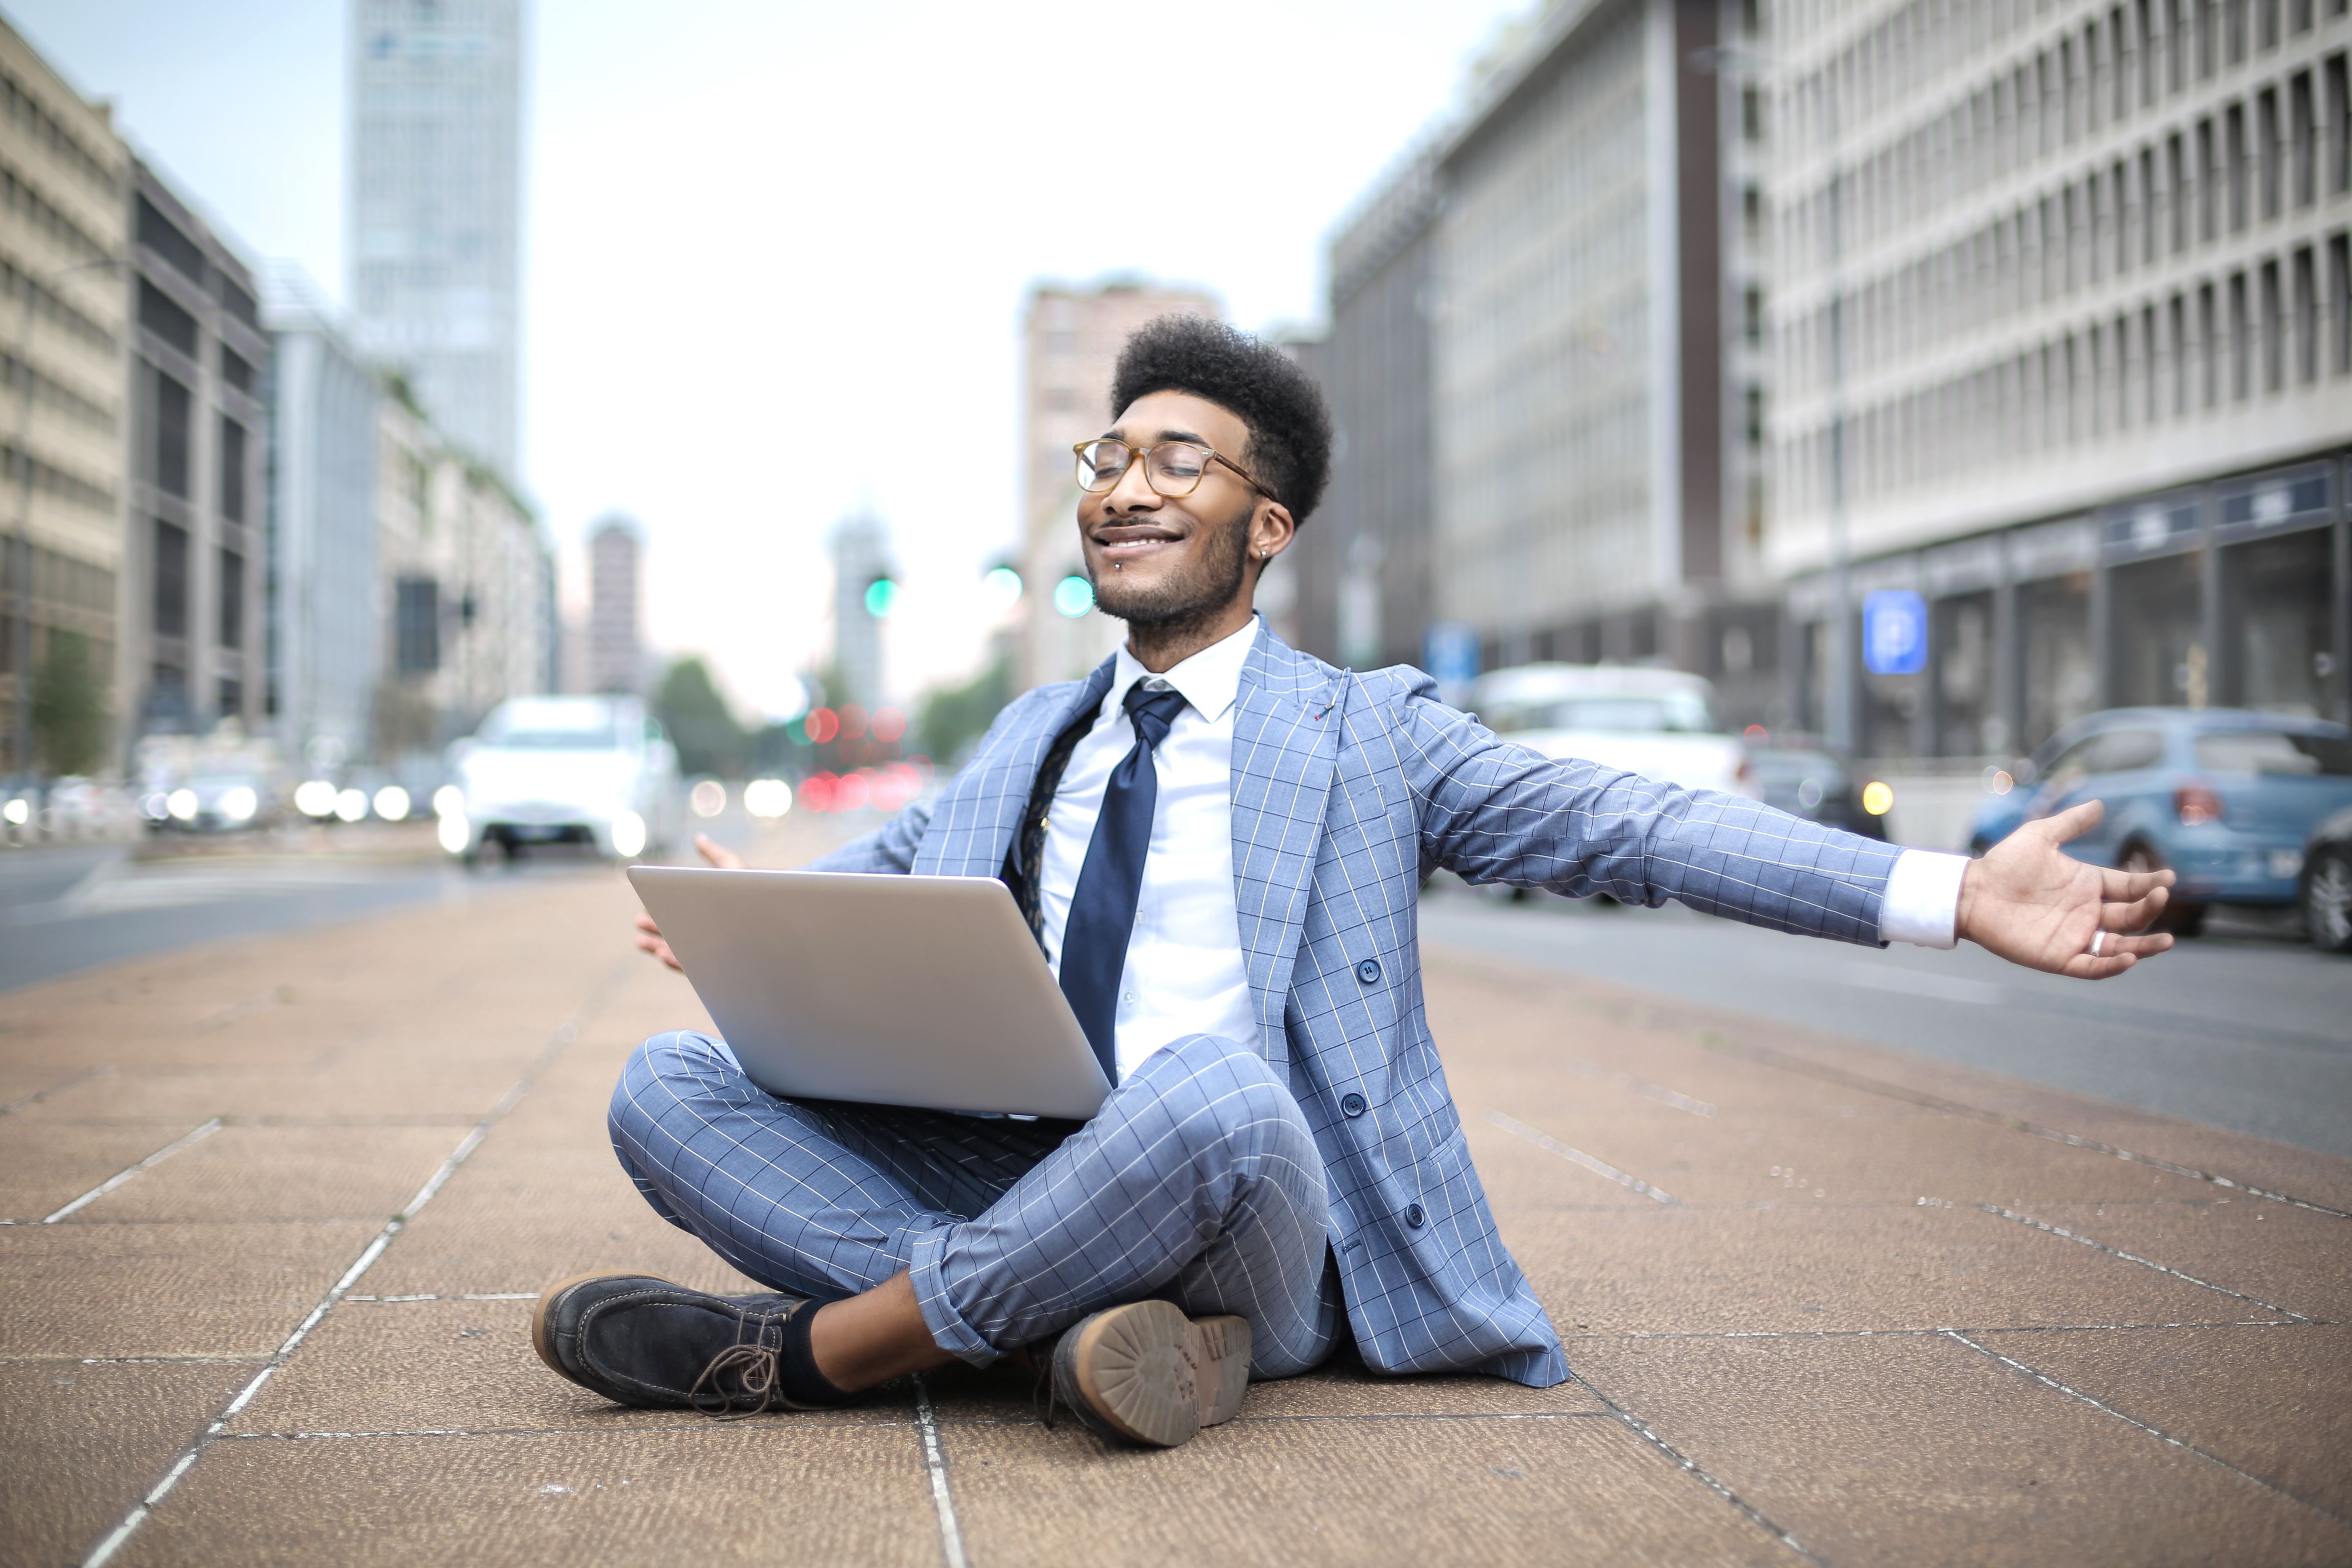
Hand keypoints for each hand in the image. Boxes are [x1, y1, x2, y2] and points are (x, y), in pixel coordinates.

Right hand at [633, 833, 744, 971]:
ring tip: (643, 942)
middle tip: (639, 922)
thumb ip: (715, 855)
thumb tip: (699, 838)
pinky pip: (692, 965)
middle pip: (672, 929)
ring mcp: (708, 946)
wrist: (782, 911)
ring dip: (657, 945)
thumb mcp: (732, 870)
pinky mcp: (716, 963)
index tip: (644, 906)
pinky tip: (663, 953)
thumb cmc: (757, 889)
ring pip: (677, 948)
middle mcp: (704, 928)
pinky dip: (675, 960)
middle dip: (653, 926)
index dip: (658, 908)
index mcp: (703, 908)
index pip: (675, 910)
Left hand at [1955, 800, 2174, 978]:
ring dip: (2144, 945)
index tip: (2167, 877)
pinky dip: (2112, 966)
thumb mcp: (2040, 836)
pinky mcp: (2058, 957)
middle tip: (2160, 895)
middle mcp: (2087, 912)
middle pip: (2131, 915)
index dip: (2149, 883)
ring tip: (2167, 940)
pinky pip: (2092, 967)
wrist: (1972, 891)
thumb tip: (2099, 804)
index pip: (2130, 886)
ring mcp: (2075, 935)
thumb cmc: (2004, 863)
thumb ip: (2070, 823)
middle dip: (2149, 907)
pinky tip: (2129, 957)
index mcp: (2088, 884)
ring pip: (2120, 945)